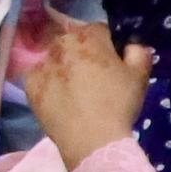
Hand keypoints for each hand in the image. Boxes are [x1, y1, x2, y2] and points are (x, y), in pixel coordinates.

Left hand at [23, 19, 153, 157]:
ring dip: (65, 67)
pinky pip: (41, 77)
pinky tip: (63, 99)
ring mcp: (41, 65)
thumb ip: (139, 52)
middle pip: (74, 43)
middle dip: (85, 54)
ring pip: (56, 59)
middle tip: (96, 78)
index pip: (100, 31)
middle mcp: (60, 44)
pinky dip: (50, 83)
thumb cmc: (118, 104)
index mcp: (88, 37)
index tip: (115, 64)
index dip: (110, 47)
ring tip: (78, 91)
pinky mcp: (30, 85)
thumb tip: (132, 46)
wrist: (91, 141)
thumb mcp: (140, 77)